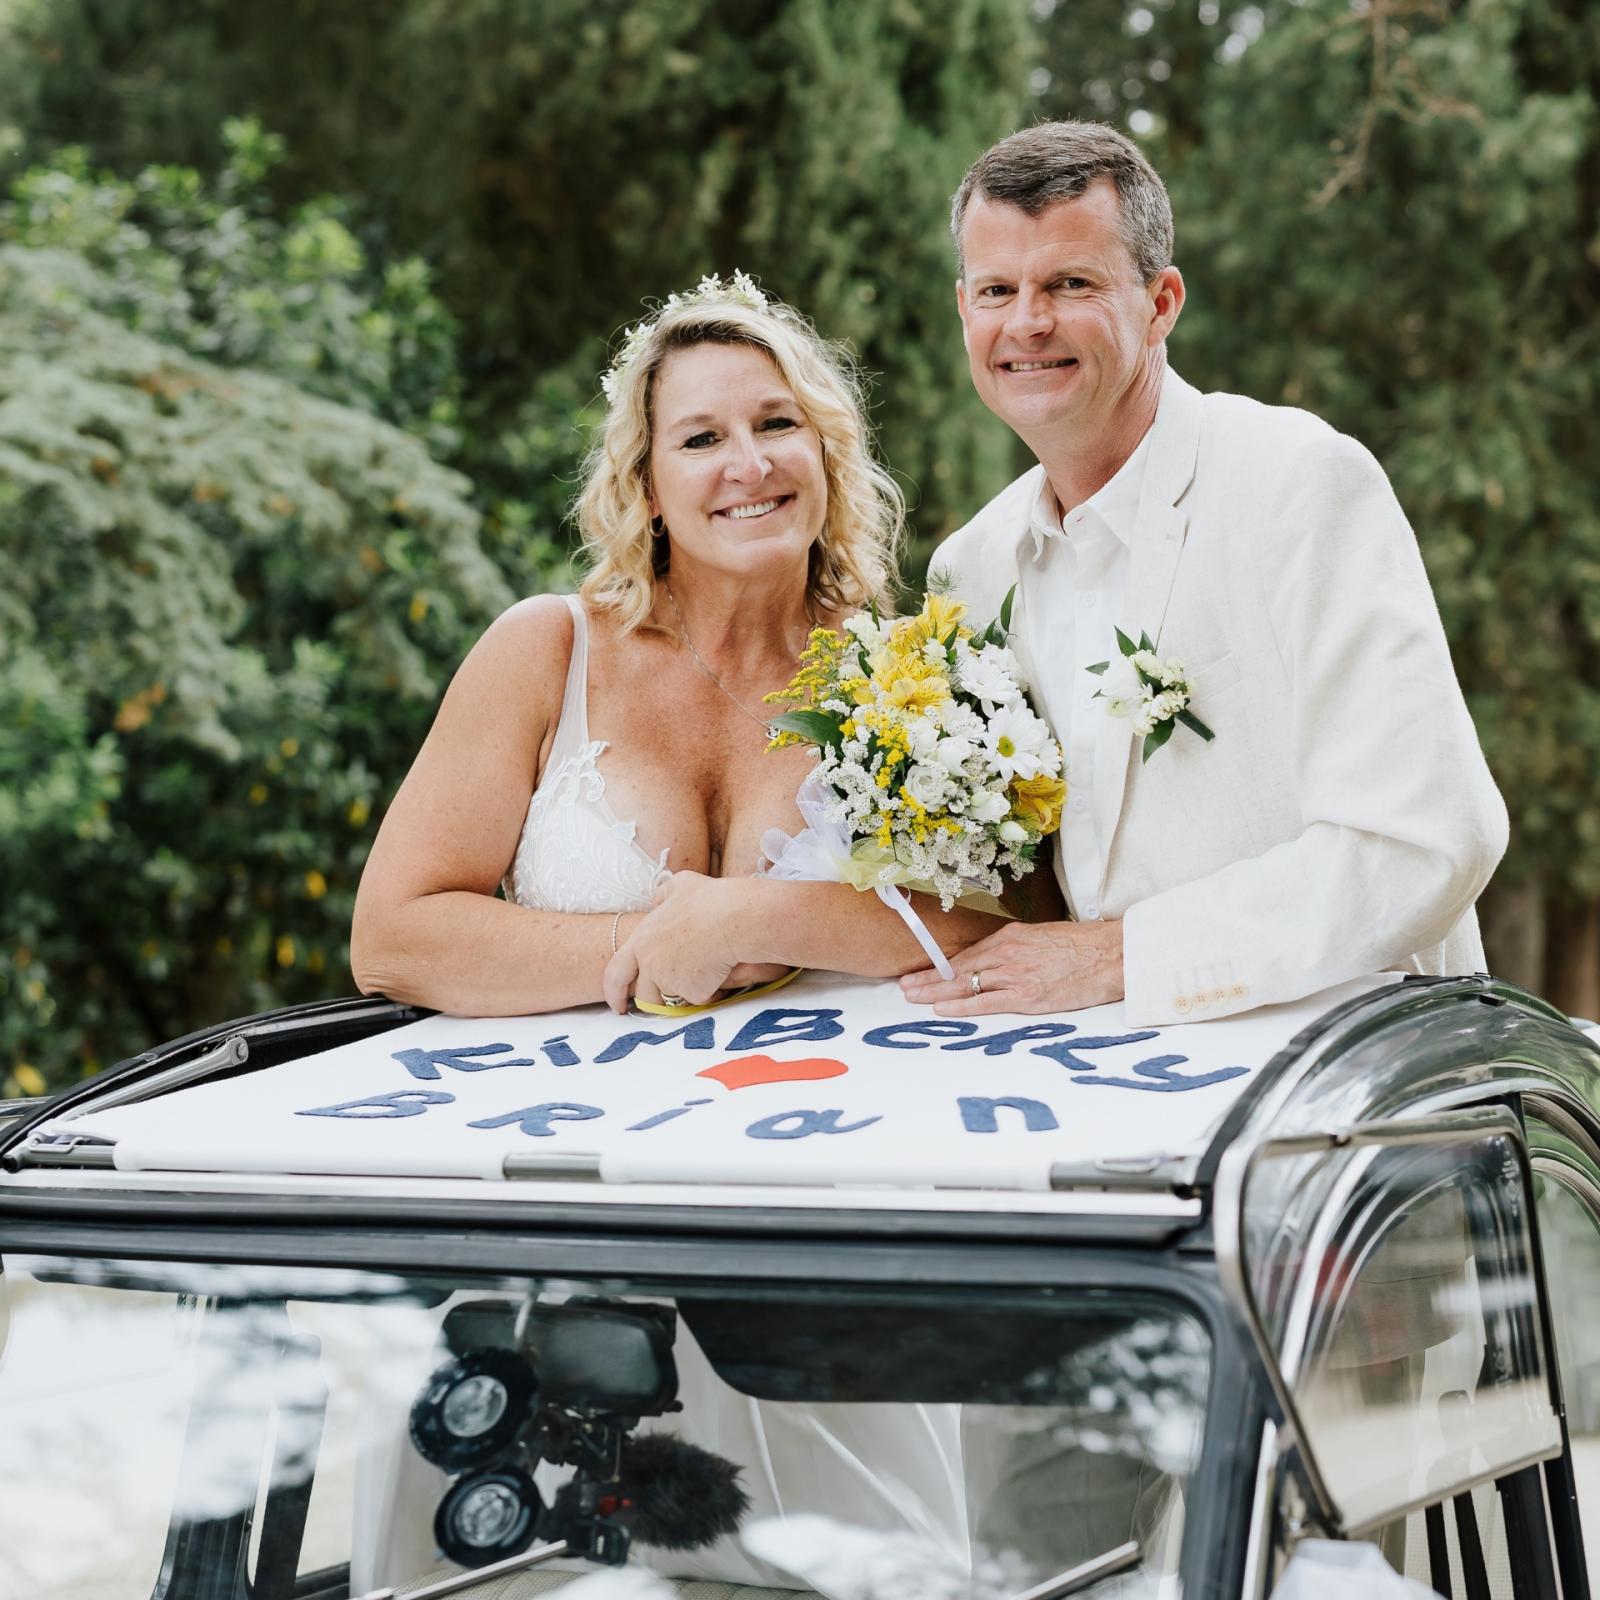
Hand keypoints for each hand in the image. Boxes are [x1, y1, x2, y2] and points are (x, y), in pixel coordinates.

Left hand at [602, 873, 748, 1013]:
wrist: (734, 917)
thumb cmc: (709, 899)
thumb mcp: (679, 885)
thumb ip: (662, 896)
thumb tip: (657, 901)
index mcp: (642, 940)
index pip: (615, 973)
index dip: (614, 992)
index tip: (619, 1006)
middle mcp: (650, 963)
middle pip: (645, 995)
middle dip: (657, 1000)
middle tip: (669, 999)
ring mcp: (669, 980)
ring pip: (673, 999)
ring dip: (685, 992)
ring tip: (705, 972)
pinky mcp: (692, 992)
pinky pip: (700, 997)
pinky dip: (710, 991)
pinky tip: (721, 972)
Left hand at [898, 919, 1124, 1015]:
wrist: (1110, 954)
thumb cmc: (1082, 948)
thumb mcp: (1042, 938)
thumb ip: (1017, 949)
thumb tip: (999, 962)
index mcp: (1010, 937)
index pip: (967, 955)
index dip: (941, 966)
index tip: (921, 972)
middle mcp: (1007, 953)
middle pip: (958, 968)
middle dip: (928, 978)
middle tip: (903, 986)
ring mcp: (1015, 974)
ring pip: (965, 983)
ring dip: (935, 991)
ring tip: (911, 997)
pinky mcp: (1027, 995)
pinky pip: (986, 1002)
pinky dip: (961, 1006)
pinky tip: (941, 1008)